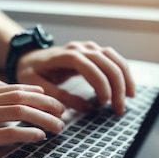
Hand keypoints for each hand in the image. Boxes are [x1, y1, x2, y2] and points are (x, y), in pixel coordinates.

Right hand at [0, 80, 64, 157]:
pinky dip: (25, 133)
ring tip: (58, 127)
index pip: (19, 88)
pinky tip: (38, 136)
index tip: (56, 102)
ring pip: (19, 111)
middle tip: (65, 114)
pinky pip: (4, 132)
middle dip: (50, 105)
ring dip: (44, 119)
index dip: (42, 95)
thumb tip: (11, 103)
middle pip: (24, 97)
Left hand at [16, 41, 135, 114]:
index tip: (104, 103)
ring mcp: (89, 48)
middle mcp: (81, 48)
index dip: (100, 85)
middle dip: (117, 87)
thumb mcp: (37, 86)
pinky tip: (126, 89)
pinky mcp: (94, 52)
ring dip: (125, 79)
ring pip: (115, 59)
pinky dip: (123, 73)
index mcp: (66, 55)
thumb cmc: (31, 72)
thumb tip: (86, 108)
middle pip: (107, 62)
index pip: (90, 66)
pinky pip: (114, 60)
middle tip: (119, 109)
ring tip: (129, 99)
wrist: (29, 57)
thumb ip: (58, 97)